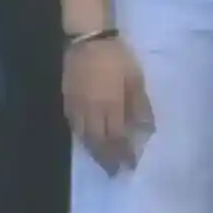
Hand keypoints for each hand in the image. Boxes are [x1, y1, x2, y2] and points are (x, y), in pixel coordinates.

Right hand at [59, 31, 150, 167]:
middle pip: (98, 141)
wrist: (87, 39)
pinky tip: (86, 140)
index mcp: (111, 105)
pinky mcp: (67, 99)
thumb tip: (145, 130)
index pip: (117, 138)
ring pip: (83, 135)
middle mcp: (91, 111)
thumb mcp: (136, 79)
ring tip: (101, 161)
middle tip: (114, 173)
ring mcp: (76, 106)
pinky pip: (73, 125)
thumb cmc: (116, 57)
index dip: (123, 154)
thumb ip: (140, 106)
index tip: (130, 166)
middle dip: (107, 159)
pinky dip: (81, 136)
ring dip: (93, 151)